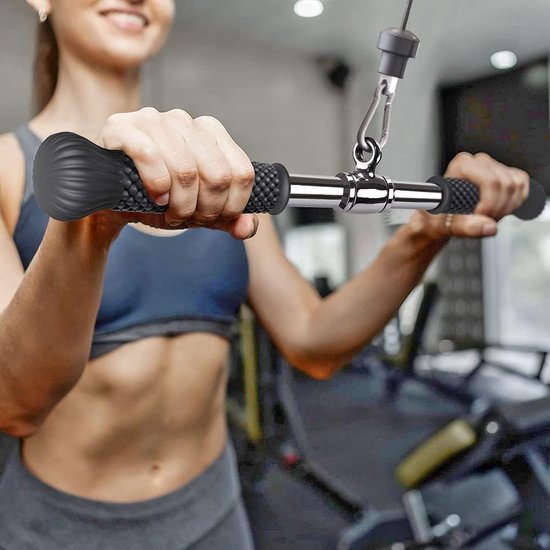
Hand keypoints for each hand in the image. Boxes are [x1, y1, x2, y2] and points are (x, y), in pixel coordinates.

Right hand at [95, 108, 257, 238]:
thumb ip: (228, 219)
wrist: (110, 201)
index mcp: (210, 132)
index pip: (242, 173)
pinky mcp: (121, 127)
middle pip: (218, 175)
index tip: (213, 219)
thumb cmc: (157, 200)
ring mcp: (153, 119)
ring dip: (180, 204)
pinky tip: (154, 198)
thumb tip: (249, 227)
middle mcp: (185, 121)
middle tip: (187, 219)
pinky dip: (156, 186)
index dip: (232, 206)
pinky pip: (150, 155)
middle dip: (206, 210)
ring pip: (186, 170)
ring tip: (168, 212)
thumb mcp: (198, 212)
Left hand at [408, 152, 528, 239]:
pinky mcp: (506, 174)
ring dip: (506, 208)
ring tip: (486, 217)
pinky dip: (514, 204)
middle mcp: (478, 162)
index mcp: (461, 165)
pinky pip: (522, 187)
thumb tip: (488, 227)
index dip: (489, 204)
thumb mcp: (442, 225)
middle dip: (498, 209)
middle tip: (482, 221)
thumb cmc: (435, 218)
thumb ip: (464, 226)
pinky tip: (497, 210)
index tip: (479, 218)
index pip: (490, 181)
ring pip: (516, 186)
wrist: (438, 219)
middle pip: (506, 184)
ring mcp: (493, 167)